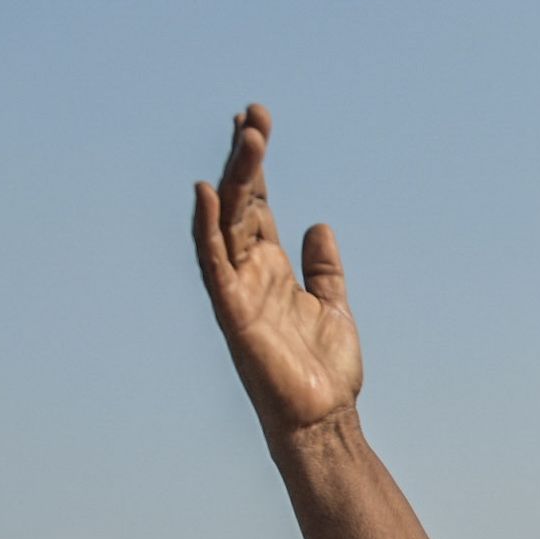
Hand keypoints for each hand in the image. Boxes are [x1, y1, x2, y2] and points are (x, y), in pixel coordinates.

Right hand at [194, 105, 362, 439]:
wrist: (323, 423)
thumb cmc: (324, 375)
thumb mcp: (332, 307)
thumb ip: (324, 269)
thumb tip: (320, 226)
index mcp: (272, 271)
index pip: (257, 206)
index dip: (256, 166)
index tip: (257, 122)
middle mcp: (250, 275)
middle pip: (240, 205)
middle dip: (245, 160)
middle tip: (254, 115)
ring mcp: (239, 292)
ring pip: (228, 224)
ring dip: (235, 181)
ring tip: (248, 139)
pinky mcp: (234, 314)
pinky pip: (214, 265)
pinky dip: (207, 229)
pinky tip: (206, 194)